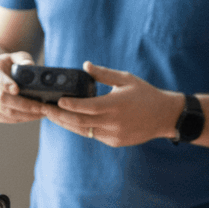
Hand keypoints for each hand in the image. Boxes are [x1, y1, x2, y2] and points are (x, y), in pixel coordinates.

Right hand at [0, 51, 46, 123]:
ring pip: (7, 112)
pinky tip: (35, 115)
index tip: (17, 90)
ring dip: (27, 114)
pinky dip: (23, 118)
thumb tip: (29, 65)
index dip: (6, 84)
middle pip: (3, 99)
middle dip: (25, 104)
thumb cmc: (6, 66)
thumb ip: (22, 59)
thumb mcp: (14, 57)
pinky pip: (8, 119)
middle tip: (43, 106)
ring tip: (44, 112)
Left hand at [42, 62, 182, 146]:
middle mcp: (113, 122)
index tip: (56, 101)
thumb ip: (104, 74)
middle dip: (59, 116)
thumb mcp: (126, 79)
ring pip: (83, 131)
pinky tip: (70, 120)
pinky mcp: (114, 142)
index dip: (69, 105)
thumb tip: (84, 65)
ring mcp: (113, 135)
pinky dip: (80, 127)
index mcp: (116, 105)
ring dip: (66, 124)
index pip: (86, 107)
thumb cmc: (145, 94)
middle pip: (79, 122)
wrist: (164, 116)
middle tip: (43, 109)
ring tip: (51, 115)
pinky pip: (92, 135)